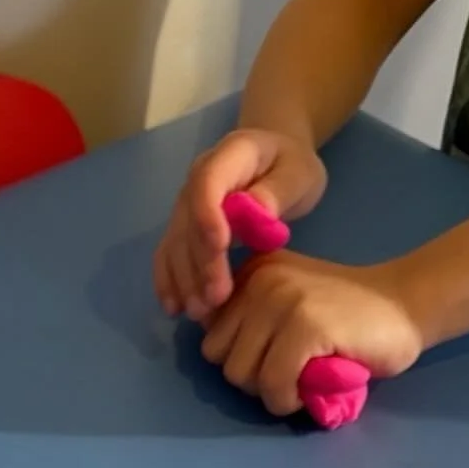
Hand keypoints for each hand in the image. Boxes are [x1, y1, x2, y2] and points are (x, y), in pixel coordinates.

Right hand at [154, 128, 326, 321]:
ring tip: (200, 312)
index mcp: (229, 155)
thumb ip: (278, 190)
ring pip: (176, 243)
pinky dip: (169, 281)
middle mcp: (197, 179)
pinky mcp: (183, 227)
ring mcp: (186, 204)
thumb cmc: (291, 166)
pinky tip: (174, 307)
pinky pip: (168, 254)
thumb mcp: (299, 173)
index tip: (220, 249)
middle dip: (200, 263)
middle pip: (189, 221)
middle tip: (215, 299)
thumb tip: (254, 213)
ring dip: (184, 279)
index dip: (208, 215)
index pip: (208, 182)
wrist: (274, 158)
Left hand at [200, 251, 422, 415]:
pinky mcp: (306, 326)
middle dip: (249, 375)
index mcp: (252, 272)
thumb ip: (251, 319)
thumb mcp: (287, 303)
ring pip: (240, 373)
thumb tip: (216, 352)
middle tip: (286, 374)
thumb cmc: (346, 314)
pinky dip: (287, 400)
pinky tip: (310, 390)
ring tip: (299, 380)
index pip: (209, 332)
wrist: (407, 305)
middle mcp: (261, 280)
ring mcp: (283, 300)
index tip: (270, 357)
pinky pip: (273, 384)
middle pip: (217, 355)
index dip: (238, 355)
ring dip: (267, 391)